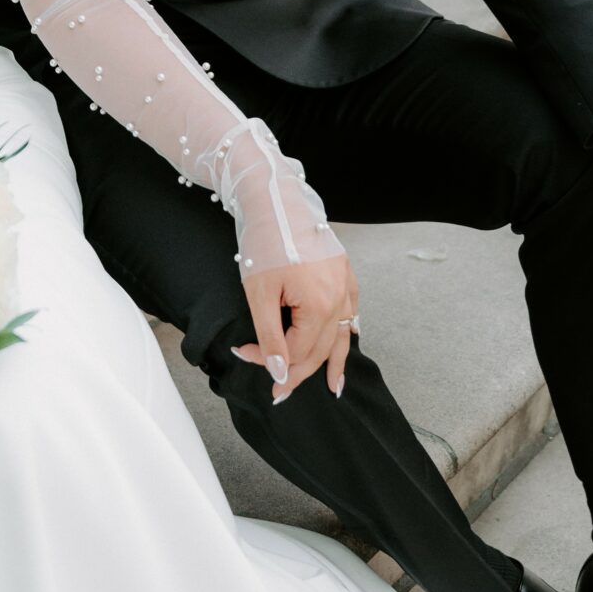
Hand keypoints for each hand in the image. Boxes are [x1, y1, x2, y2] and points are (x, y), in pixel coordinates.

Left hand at [234, 252, 357, 401]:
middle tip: (279, 393)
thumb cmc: (264, 241)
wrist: (275, 198)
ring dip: (334, 361)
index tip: (242, 352)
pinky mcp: (344, 272)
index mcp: (321, 305)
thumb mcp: (259, 293)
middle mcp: (340, 297)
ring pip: (342, 333)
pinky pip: (350, 311)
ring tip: (333, 387)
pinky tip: (348, 340)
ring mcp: (345, 283)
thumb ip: (271, 337)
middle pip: (321, 348)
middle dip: (299, 371)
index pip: (296, 350)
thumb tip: (280, 372)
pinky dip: (347, 331)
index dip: (269, 360)